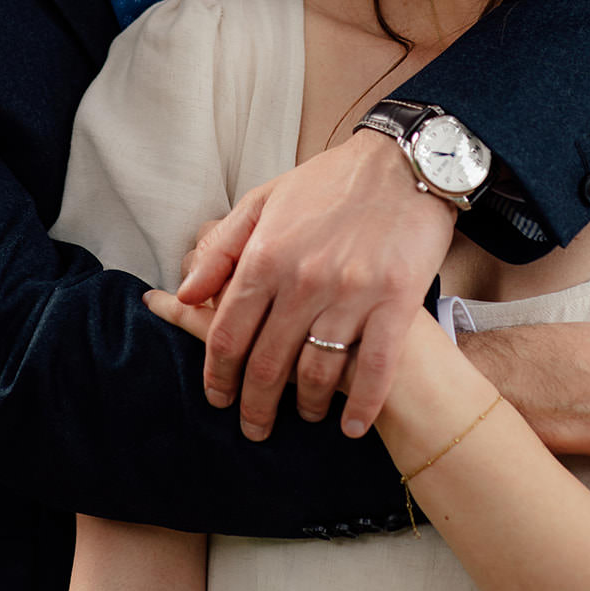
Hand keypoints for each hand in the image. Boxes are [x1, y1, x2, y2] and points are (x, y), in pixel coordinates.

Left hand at [175, 128, 455, 441]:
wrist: (405, 163)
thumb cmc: (332, 181)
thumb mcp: (266, 200)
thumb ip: (222, 249)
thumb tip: (184, 295)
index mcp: (267, 254)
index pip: (228, 333)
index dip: (218, 374)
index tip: (218, 396)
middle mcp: (303, 279)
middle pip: (267, 364)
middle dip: (254, 405)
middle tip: (253, 426)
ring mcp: (352, 293)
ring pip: (317, 374)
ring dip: (305, 406)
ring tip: (302, 415)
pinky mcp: (397, 301)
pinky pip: (374, 370)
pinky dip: (361, 406)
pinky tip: (352, 426)